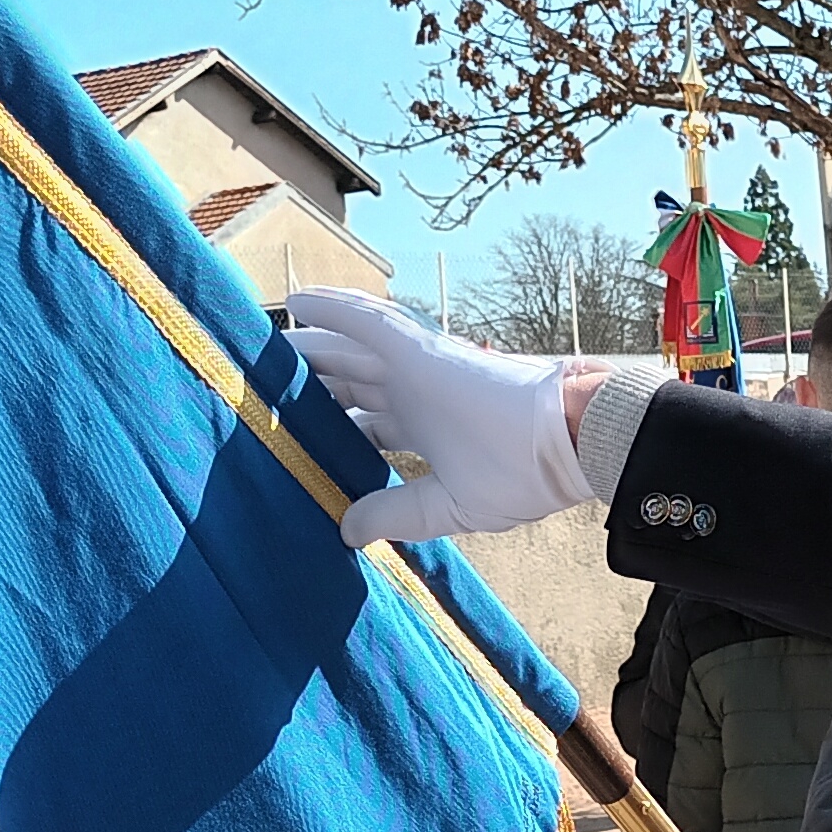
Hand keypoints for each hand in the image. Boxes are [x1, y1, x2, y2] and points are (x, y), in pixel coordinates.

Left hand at [286, 289, 600, 547]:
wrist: (571, 442)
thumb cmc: (525, 473)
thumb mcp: (448, 507)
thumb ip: (396, 514)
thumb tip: (347, 531)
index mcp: (424, 430)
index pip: (363, 425)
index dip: (329, 430)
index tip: (292, 440)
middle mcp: (414, 394)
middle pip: (346, 382)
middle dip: (307, 384)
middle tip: (260, 386)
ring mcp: (415, 368)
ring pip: (346, 349)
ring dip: (308, 344)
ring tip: (264, 343)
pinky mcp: (420, 349)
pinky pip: (365, 320)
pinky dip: (332, 308)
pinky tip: (297, 300)